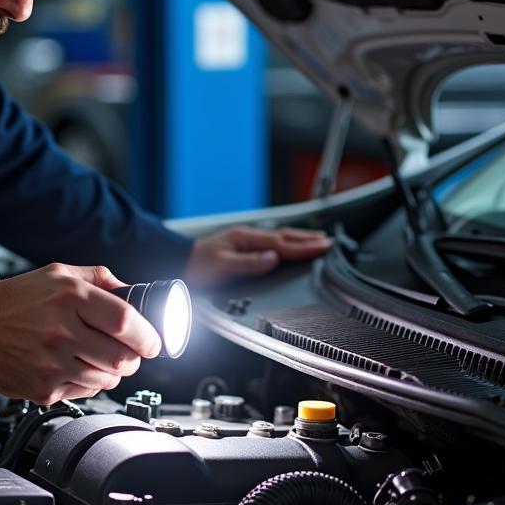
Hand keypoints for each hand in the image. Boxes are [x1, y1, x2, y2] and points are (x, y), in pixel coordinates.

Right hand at [0, 263, 162, 404]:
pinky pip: (83, 393)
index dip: (148, 337)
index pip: (127, 323)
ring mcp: (51, 365)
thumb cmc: (16, 299)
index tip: (153, 342)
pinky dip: (87, 382)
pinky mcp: (43, 389)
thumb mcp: (59, 273)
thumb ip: (99, 278)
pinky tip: (74, 366)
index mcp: (70, 298)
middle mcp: (61, 332)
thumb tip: (131, 290)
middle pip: (122, 359)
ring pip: (107, 380)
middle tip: (130, 352)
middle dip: (134, 358)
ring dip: (112, 372)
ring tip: (99, 358)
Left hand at [183, 225, 332, 286]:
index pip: (281, 243)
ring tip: (316, 240)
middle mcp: (247, 237)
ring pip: (279, 239)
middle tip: (328, 241)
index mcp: (245, 239)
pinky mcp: (241, 248)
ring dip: (299, 240)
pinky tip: (289, 247)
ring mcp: (244, 241)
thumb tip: (273, 259)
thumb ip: (249, 263)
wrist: (176, 262)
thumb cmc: (195, 266)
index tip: (324, 246)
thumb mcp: (221, 266)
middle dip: (307, 239)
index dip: (304, 246)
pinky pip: (271, 244)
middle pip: (284, 237)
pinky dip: (286, 244)